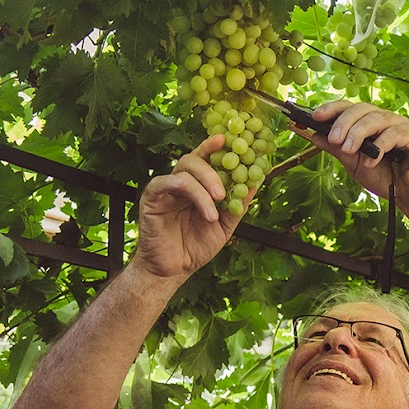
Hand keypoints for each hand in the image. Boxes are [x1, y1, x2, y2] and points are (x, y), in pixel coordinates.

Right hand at [133, 136, 249, 282]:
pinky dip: (189, 192)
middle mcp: (179, 183)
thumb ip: (238, 205)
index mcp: (196, 186)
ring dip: (204, 186)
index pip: (205, 160)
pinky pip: (165, 183)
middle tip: (225, 191)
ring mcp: (165, 189)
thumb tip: (257, 182)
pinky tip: (205, 210)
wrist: (175, 269)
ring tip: (217, 207)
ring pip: (183, 171)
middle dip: (212, 170)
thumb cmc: (196, 246)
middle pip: (193, 160)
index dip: (215, 147)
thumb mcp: (225, 226)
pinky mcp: (151, 198)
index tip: (229, 139)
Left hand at [295, 100, 408, 207]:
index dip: (331, 109)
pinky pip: (393, 134)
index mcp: (368, 123)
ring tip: (348, 149)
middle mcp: (383, 119)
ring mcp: (399, 125)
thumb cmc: (385, 178)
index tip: (314, 117)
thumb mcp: (354, 164)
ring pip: (375, 118)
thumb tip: (314, 135)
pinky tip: (371, 161)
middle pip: (360, 109)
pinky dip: (379, 146)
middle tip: (333, 139)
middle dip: (343, 122)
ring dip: (358, 133)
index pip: (348, 108)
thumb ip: (337, 149)